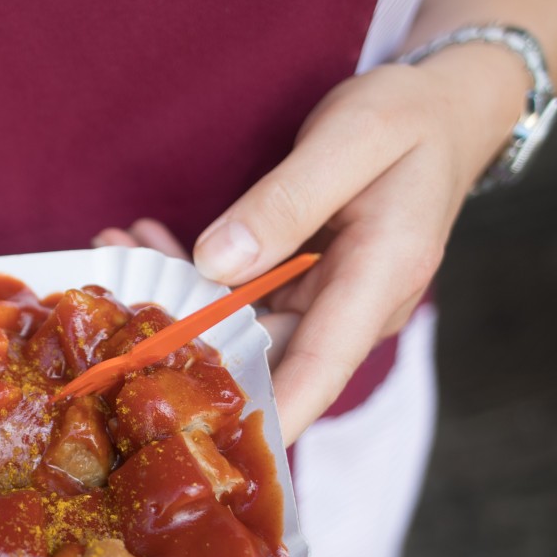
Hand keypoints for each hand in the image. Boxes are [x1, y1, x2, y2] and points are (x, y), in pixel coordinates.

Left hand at [97, 48, 527, 444]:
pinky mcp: (303, 289)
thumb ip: (286, 201)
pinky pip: (240, 298)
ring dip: (177, 298)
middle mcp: (353, 307)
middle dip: (184, 341)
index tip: (215, 445)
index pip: (320, 368)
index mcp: (380, 278)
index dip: (267, 412)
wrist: (443, 111)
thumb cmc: (408, 117)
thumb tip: (217, 261)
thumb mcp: (353, 136)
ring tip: (115, 252)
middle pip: (264, 354)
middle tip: (112, 306)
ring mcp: (327, 303)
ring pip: (241, 327)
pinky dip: (193, 275)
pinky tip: (146, 241)